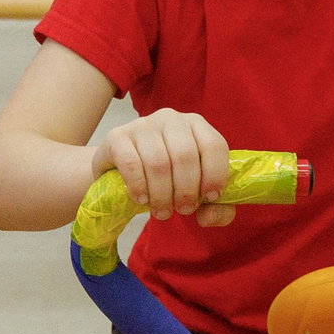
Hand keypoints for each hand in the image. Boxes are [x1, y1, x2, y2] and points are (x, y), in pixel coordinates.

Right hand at [95, 109, 236, 225]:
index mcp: (196, 125)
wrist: (120, 175)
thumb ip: (217, 210)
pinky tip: (141, 199)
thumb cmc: (166, 182)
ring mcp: (142, 125)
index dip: (215, 175)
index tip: (208, 198)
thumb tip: (210, 215)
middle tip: (182, 211)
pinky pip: (131, 163)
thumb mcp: (196, 195)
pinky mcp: (117, 136)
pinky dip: (138, 186)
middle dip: (186, 191)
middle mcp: (170, 119)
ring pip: (158, 163)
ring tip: (162, 211)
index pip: (214, 145)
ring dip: (162, 195)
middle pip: (185, 156)